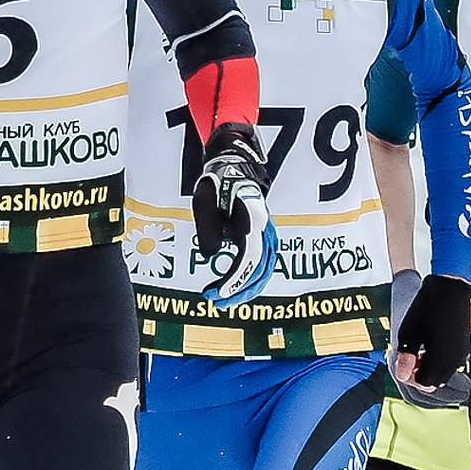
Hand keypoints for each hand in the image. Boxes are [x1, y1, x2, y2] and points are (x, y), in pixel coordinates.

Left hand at [192, 123, 275, 306]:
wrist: (233, 168)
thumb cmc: (217, 183)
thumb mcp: (204, 202)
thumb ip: (208, 228)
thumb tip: (211, 255)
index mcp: (252, 220)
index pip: (248, 258)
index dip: (234, 279)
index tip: (215, 292)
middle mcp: (264, 229)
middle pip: (259, 269)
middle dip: (239, 289)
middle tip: (216, 302)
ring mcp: (266, 233)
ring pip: (265, 268)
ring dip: (248, 287)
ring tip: (227, 300)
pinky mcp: (263, 237)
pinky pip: (264, 263)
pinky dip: (253, 278)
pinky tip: (239, 288)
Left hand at [393, 273, 470, 404]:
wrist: (449, 287)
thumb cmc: (425, 309)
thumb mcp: (409, 333)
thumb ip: (406, 357)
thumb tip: (401, 378)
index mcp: (441, 359)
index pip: (425, 384)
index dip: (411, 377)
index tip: (404, 361)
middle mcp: (456, 360)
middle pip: (435, 381)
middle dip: (420, 374)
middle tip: (409, 356)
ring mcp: (462, 353)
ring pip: (444, 372)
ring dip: (429, 366)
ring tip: (418, 349)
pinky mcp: (465, 344)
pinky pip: (451, 362)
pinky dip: (439, 359)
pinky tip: (429, 343)